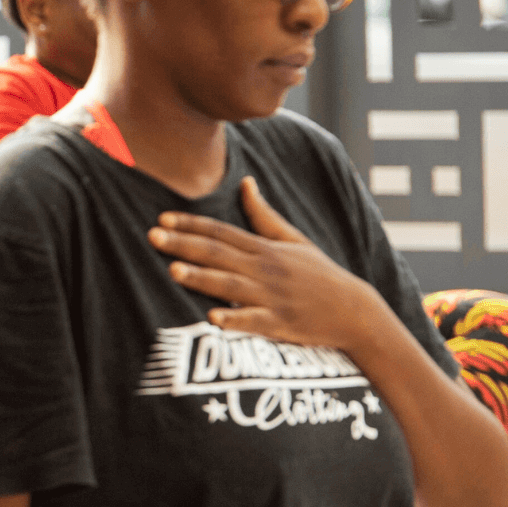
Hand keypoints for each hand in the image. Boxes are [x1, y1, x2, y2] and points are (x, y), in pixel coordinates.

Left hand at [146, 177, 387, 353]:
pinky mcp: (280, 324)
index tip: (162, 218)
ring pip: (230, 285)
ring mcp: (272, 297)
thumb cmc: (319, 274)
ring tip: (173, 270)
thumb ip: (264, 214)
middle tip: (152, 236)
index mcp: (264, 249)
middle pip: (218, 254)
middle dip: (184, 245)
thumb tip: (246, 182)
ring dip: (202, 278)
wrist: (355, 311)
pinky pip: (254, 322)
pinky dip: (235, 319)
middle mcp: (264, 270)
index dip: (190, 224)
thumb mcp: (294, 239)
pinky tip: (212, 318)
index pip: (221, 232)